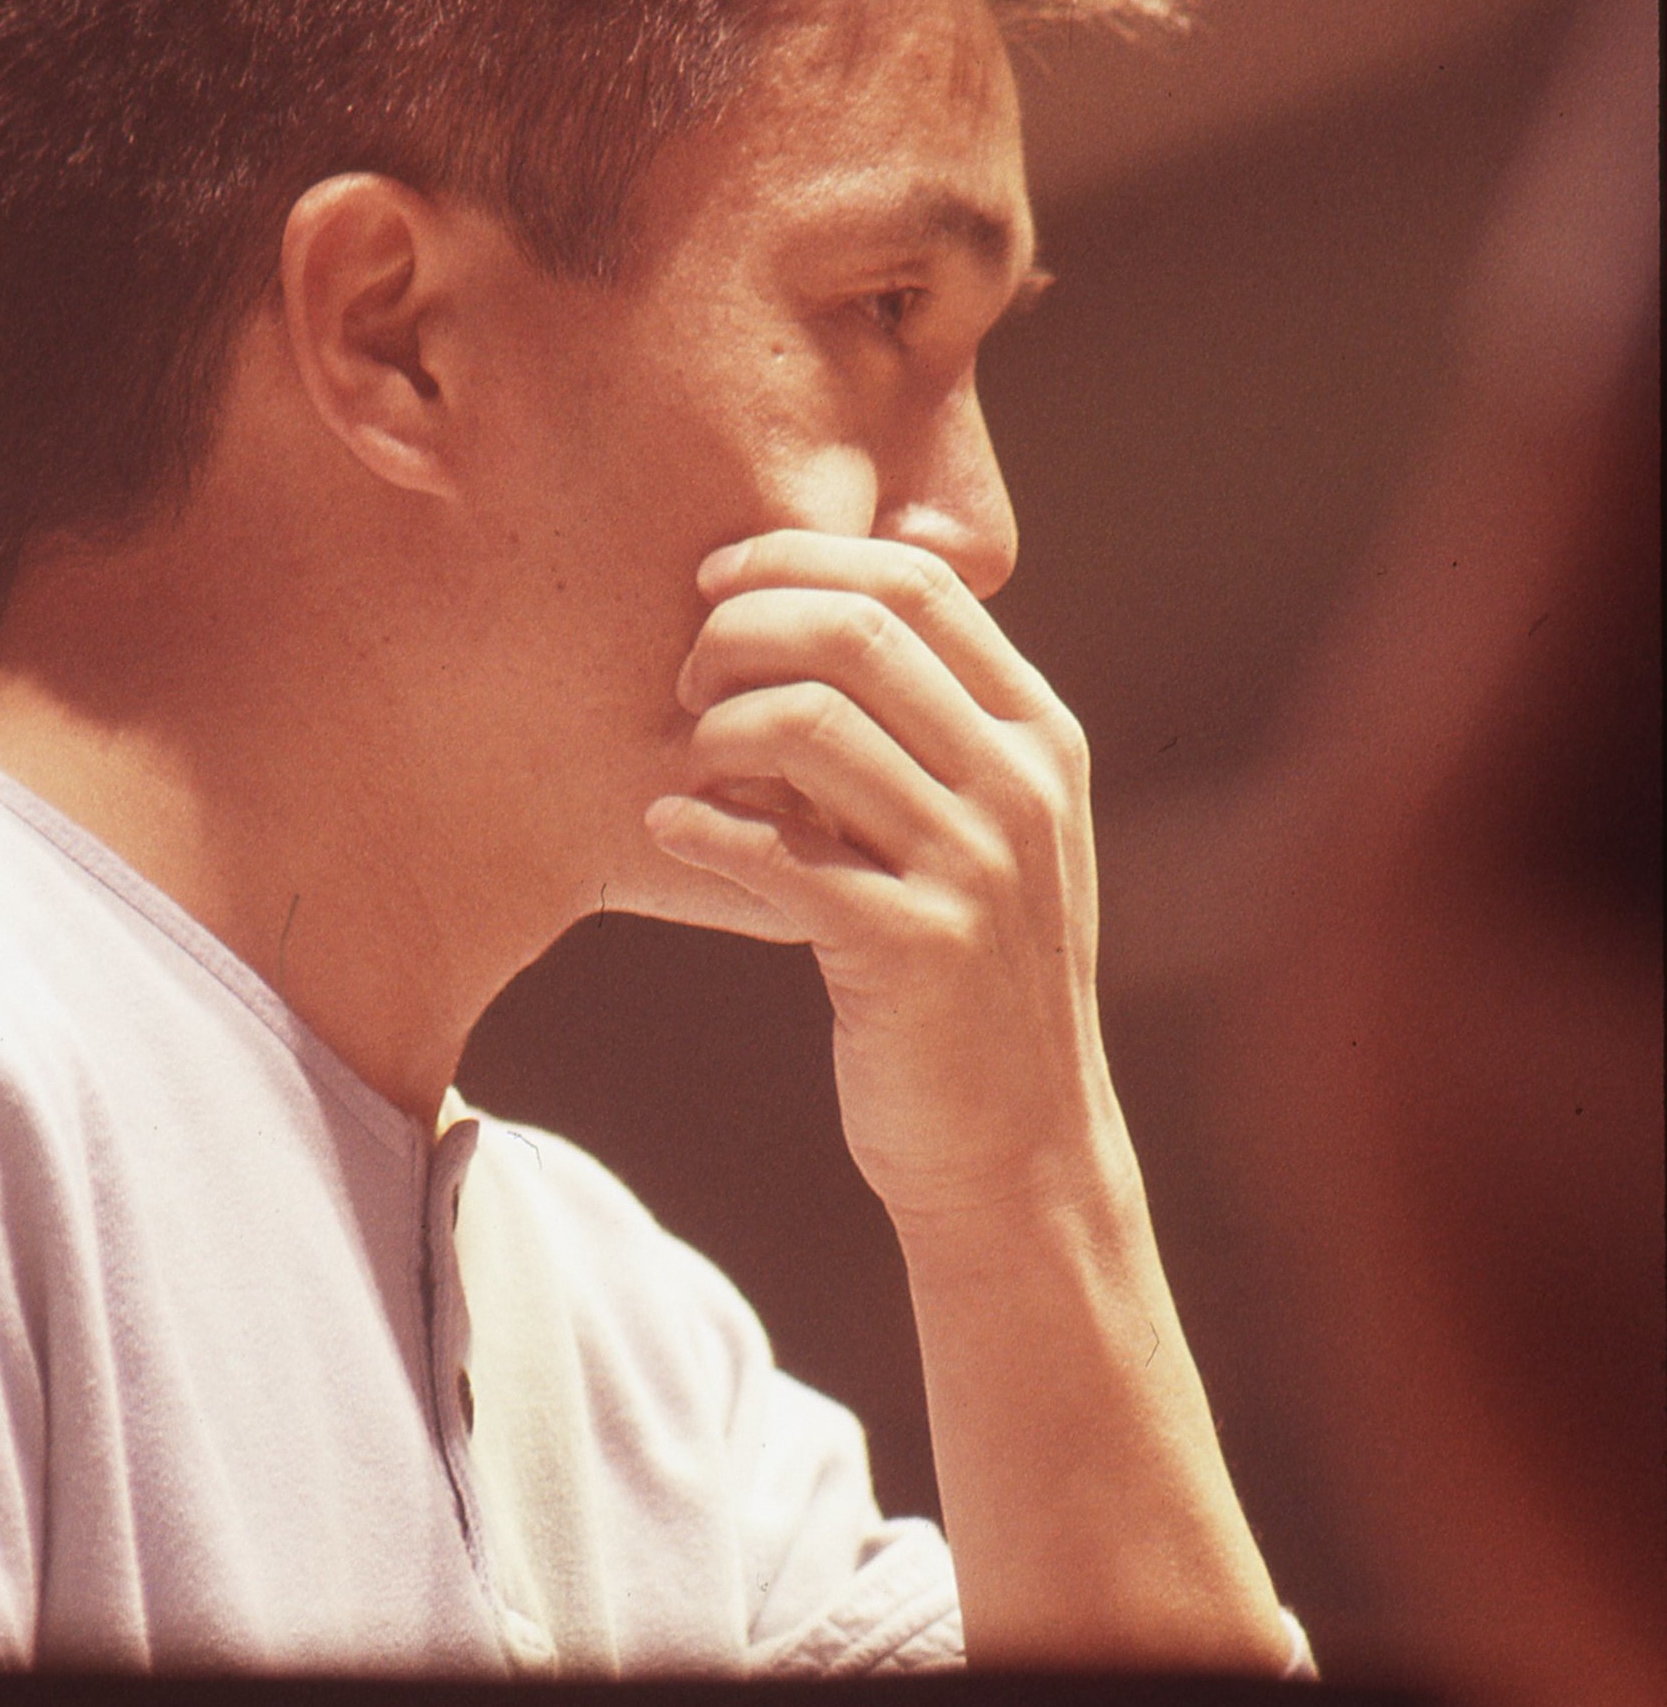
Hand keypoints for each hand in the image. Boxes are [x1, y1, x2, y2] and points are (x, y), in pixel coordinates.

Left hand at [646, 528, 1122, 1230]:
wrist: (1019, 1148)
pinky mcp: (918, 952)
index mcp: (1039, 736)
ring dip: (717, 729)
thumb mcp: (981, 835)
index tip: (716, 580)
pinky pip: (781, 854)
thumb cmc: (968, 975)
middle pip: (857, 632)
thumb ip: (922, 735)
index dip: (799, 558)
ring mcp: (976, 869)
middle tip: (686, 679)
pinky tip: (667, 829)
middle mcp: (1022, 787)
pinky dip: (705, 827)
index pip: (916, 585)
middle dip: (742, 630)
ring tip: (685, 764)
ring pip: (812, 727)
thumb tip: (791, 623)